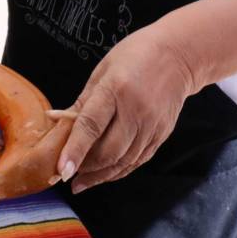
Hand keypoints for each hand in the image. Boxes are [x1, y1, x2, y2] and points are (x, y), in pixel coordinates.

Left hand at [55, 29, 195, 193]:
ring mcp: (152, 125)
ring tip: (81, 182)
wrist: (178, 55)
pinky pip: (138, 160)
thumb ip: (82, 101)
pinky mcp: (162, 134)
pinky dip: (119, 170)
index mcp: (116, 89)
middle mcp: (136, 111)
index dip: (75, 150)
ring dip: (100, 175)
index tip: (61, 170)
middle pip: (109, 151)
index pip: (91, 126)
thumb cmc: (135, 56)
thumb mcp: (102, 71)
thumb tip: (58, 122)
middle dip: (85, 168)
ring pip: (124, 161)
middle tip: (66, 174)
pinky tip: (104, 174)